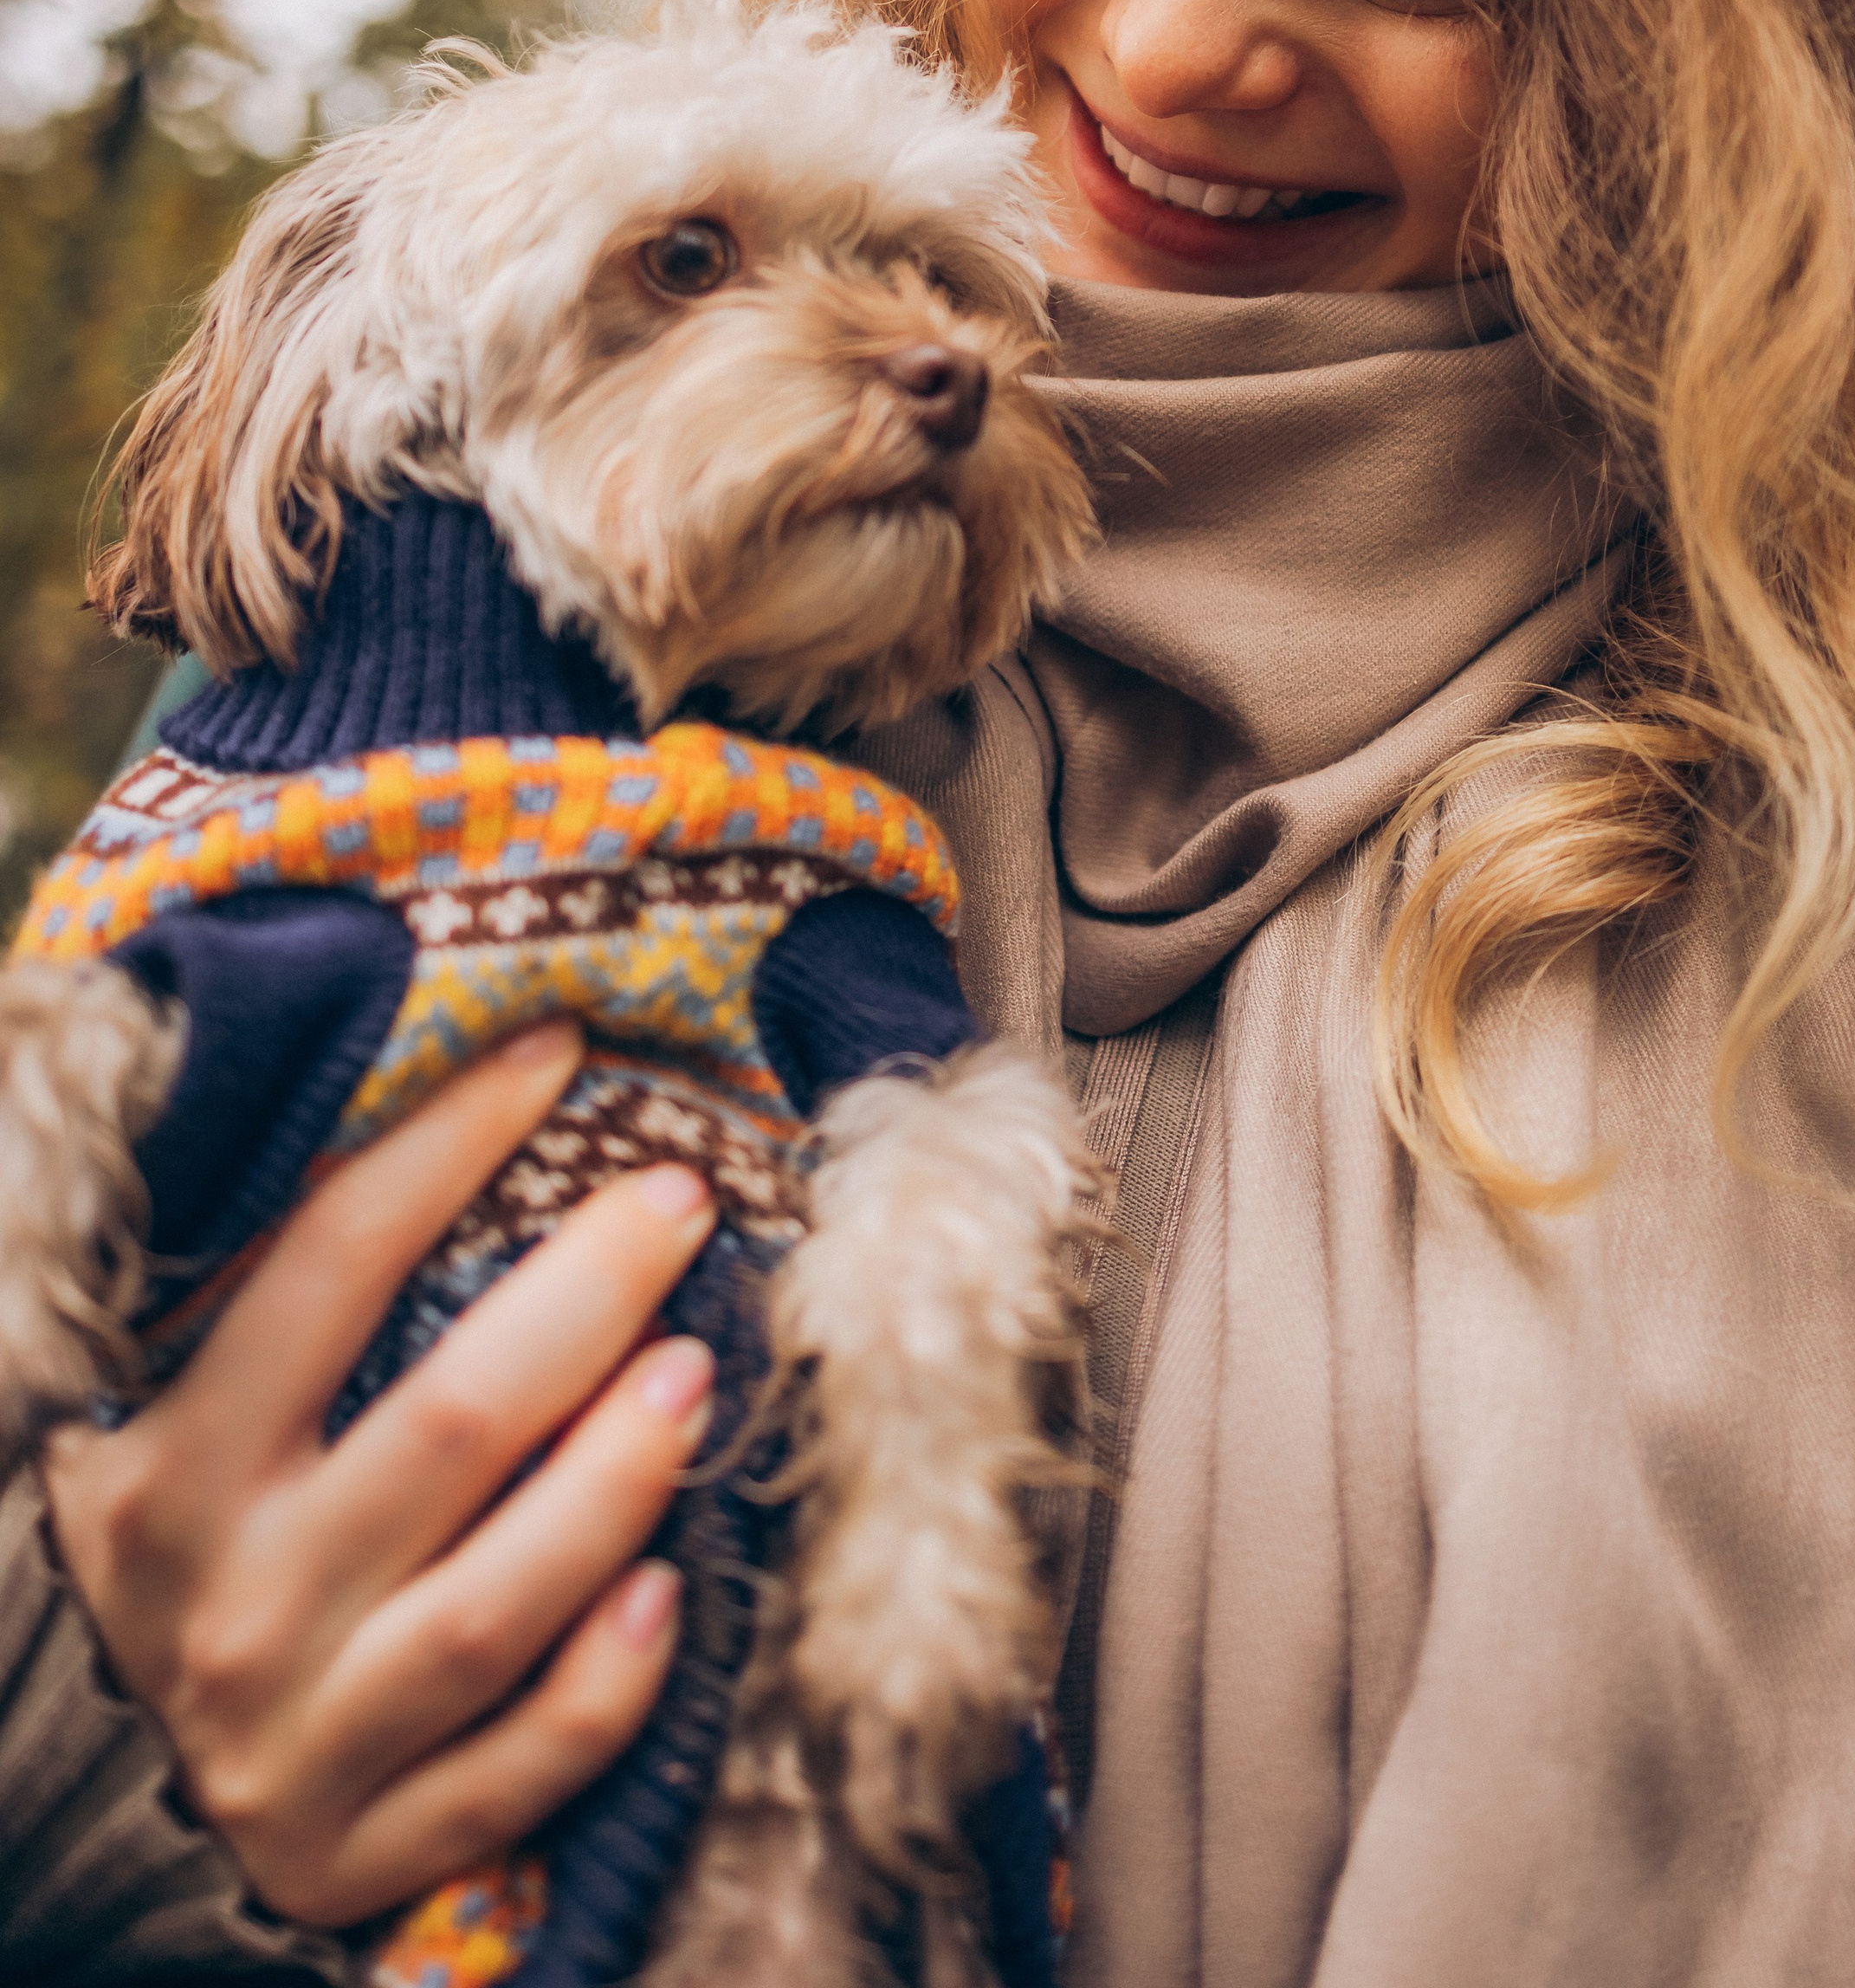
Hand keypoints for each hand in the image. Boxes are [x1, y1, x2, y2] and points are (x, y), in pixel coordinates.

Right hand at [45, 1018, 720, 1929]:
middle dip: (586, 1295)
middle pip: (447, 1426)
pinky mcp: (360, 1858)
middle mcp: (228, 1612)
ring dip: (616, 1478)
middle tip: (678, 1199)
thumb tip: (408, 1104)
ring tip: (698, 1371)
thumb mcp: (173, 1430)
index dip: (448, 1141)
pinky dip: (601, 1684)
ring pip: (495, 1605)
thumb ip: (265, 1306)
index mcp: (170, 1474)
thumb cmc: (186, 1557)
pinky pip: (514, 1770)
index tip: (555, 1048)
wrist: (107, 1804)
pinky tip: (670, 1590)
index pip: (325, 1266)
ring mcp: (296, 1747)